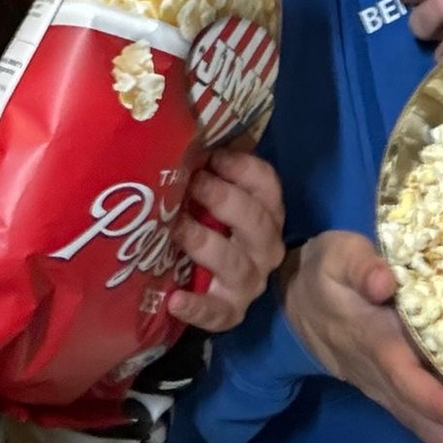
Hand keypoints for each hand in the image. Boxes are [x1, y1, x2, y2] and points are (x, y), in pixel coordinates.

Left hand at [167, 148, 285, 331]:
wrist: (213, 285)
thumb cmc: (211, 225)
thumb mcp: (217, 197)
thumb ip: (210, 170)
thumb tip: (183, 128)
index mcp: (268, 212)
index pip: (268, 185)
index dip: (243, 168)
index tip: (212, 156)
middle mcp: (267, 246)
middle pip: (256, 222)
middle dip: (224, 200)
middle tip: (193, 185)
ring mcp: (250, 281)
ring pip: (236, 263)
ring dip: (206, 243)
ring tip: (177, 229)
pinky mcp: (230, 312)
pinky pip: (217, 314)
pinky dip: (197, 307)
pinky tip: (174, 299)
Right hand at [280, 229, 442, 442]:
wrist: (298, 303)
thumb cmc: (328, 273)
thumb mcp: (338, 256)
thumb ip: (361, 266)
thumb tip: (386, 281)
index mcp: (373, 339)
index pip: (404, 376)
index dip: (434, 399)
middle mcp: (383, 374)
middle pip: (422, 418)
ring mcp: (388, 388)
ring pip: (425, 427)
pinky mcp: (395, 391)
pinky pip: (425, 421)